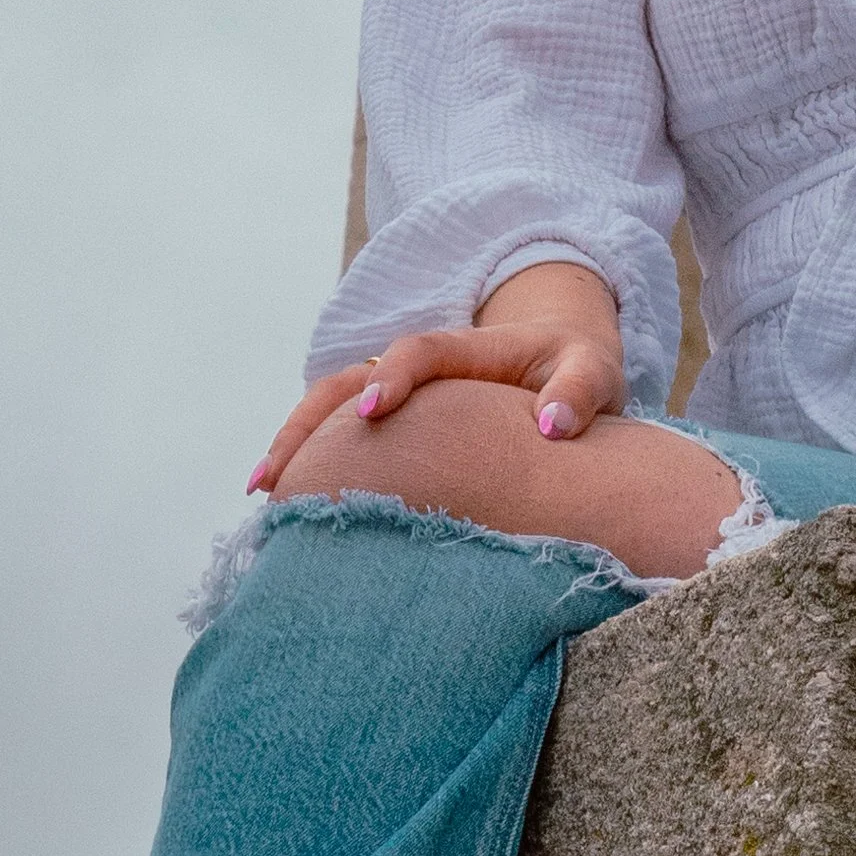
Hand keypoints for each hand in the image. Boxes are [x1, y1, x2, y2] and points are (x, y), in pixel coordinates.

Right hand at [249, 264, 625, 496]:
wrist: (564, 360)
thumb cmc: (577, 369)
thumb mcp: (594, 371)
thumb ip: (579, 392)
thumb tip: (552, 426)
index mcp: (465, 350)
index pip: (418, 353)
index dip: (392, 378)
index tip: (371, 413)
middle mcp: (418, 368)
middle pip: (346, 382)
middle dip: (307, 425)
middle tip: (274, 477)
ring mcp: (399, 395)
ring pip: (330, 407)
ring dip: (294, 444)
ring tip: (261, 493)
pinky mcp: (395, 424)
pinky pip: (342, 436)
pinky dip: (312, 462)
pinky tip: (288, 504)